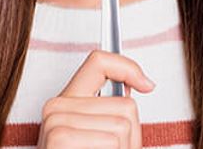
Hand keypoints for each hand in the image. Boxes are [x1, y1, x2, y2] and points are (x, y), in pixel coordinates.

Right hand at [37, 49, 156, 148]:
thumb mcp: (99, 136)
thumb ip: (111, 111)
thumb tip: (140, 84)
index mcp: (67, 100)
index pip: (99, 61)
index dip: (128, 67)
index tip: (147, 85)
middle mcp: (57, 106)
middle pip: (125, 106)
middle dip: (131, 138)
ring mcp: (55, 121)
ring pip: (122, 127)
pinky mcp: (58, 138)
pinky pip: (111, 141)